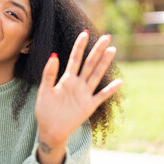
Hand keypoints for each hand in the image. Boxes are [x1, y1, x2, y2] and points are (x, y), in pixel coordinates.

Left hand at [35, 31, 122, 163]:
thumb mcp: (44, 90)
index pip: (75, 59)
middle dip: (97, 50)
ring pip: (96, 75)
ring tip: (112, 51)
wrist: (49, 130)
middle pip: (89, 64)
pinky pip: (101, 96)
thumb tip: (54, 55)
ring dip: (104, 64)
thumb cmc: (45, 110)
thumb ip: (49, 74)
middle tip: (106, 37)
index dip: (80, 46)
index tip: (85, 33)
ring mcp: (84, 94)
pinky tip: (118, 82)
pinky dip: (110, 90)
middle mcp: (77, 84)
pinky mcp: (89, 106)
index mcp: (66, 79)